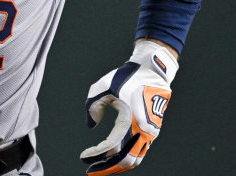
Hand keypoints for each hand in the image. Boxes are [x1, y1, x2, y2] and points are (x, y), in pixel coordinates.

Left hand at [81, 40, 177, 174]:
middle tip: (90, 171)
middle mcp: (145, 130)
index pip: (112, 146)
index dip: (96, 154)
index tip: (82, 157)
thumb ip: (93, 106)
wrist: (153, 70)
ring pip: (135, 159)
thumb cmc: (126, 76)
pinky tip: (112, 157)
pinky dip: (125, 158)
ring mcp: (151, 132)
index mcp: (133, 119)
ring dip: (117, 165)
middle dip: (107, 168)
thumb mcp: (103, 86)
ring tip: (100, 166)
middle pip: (126, 161)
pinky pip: (139, 152)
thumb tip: (91, 126)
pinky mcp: (152, 131)